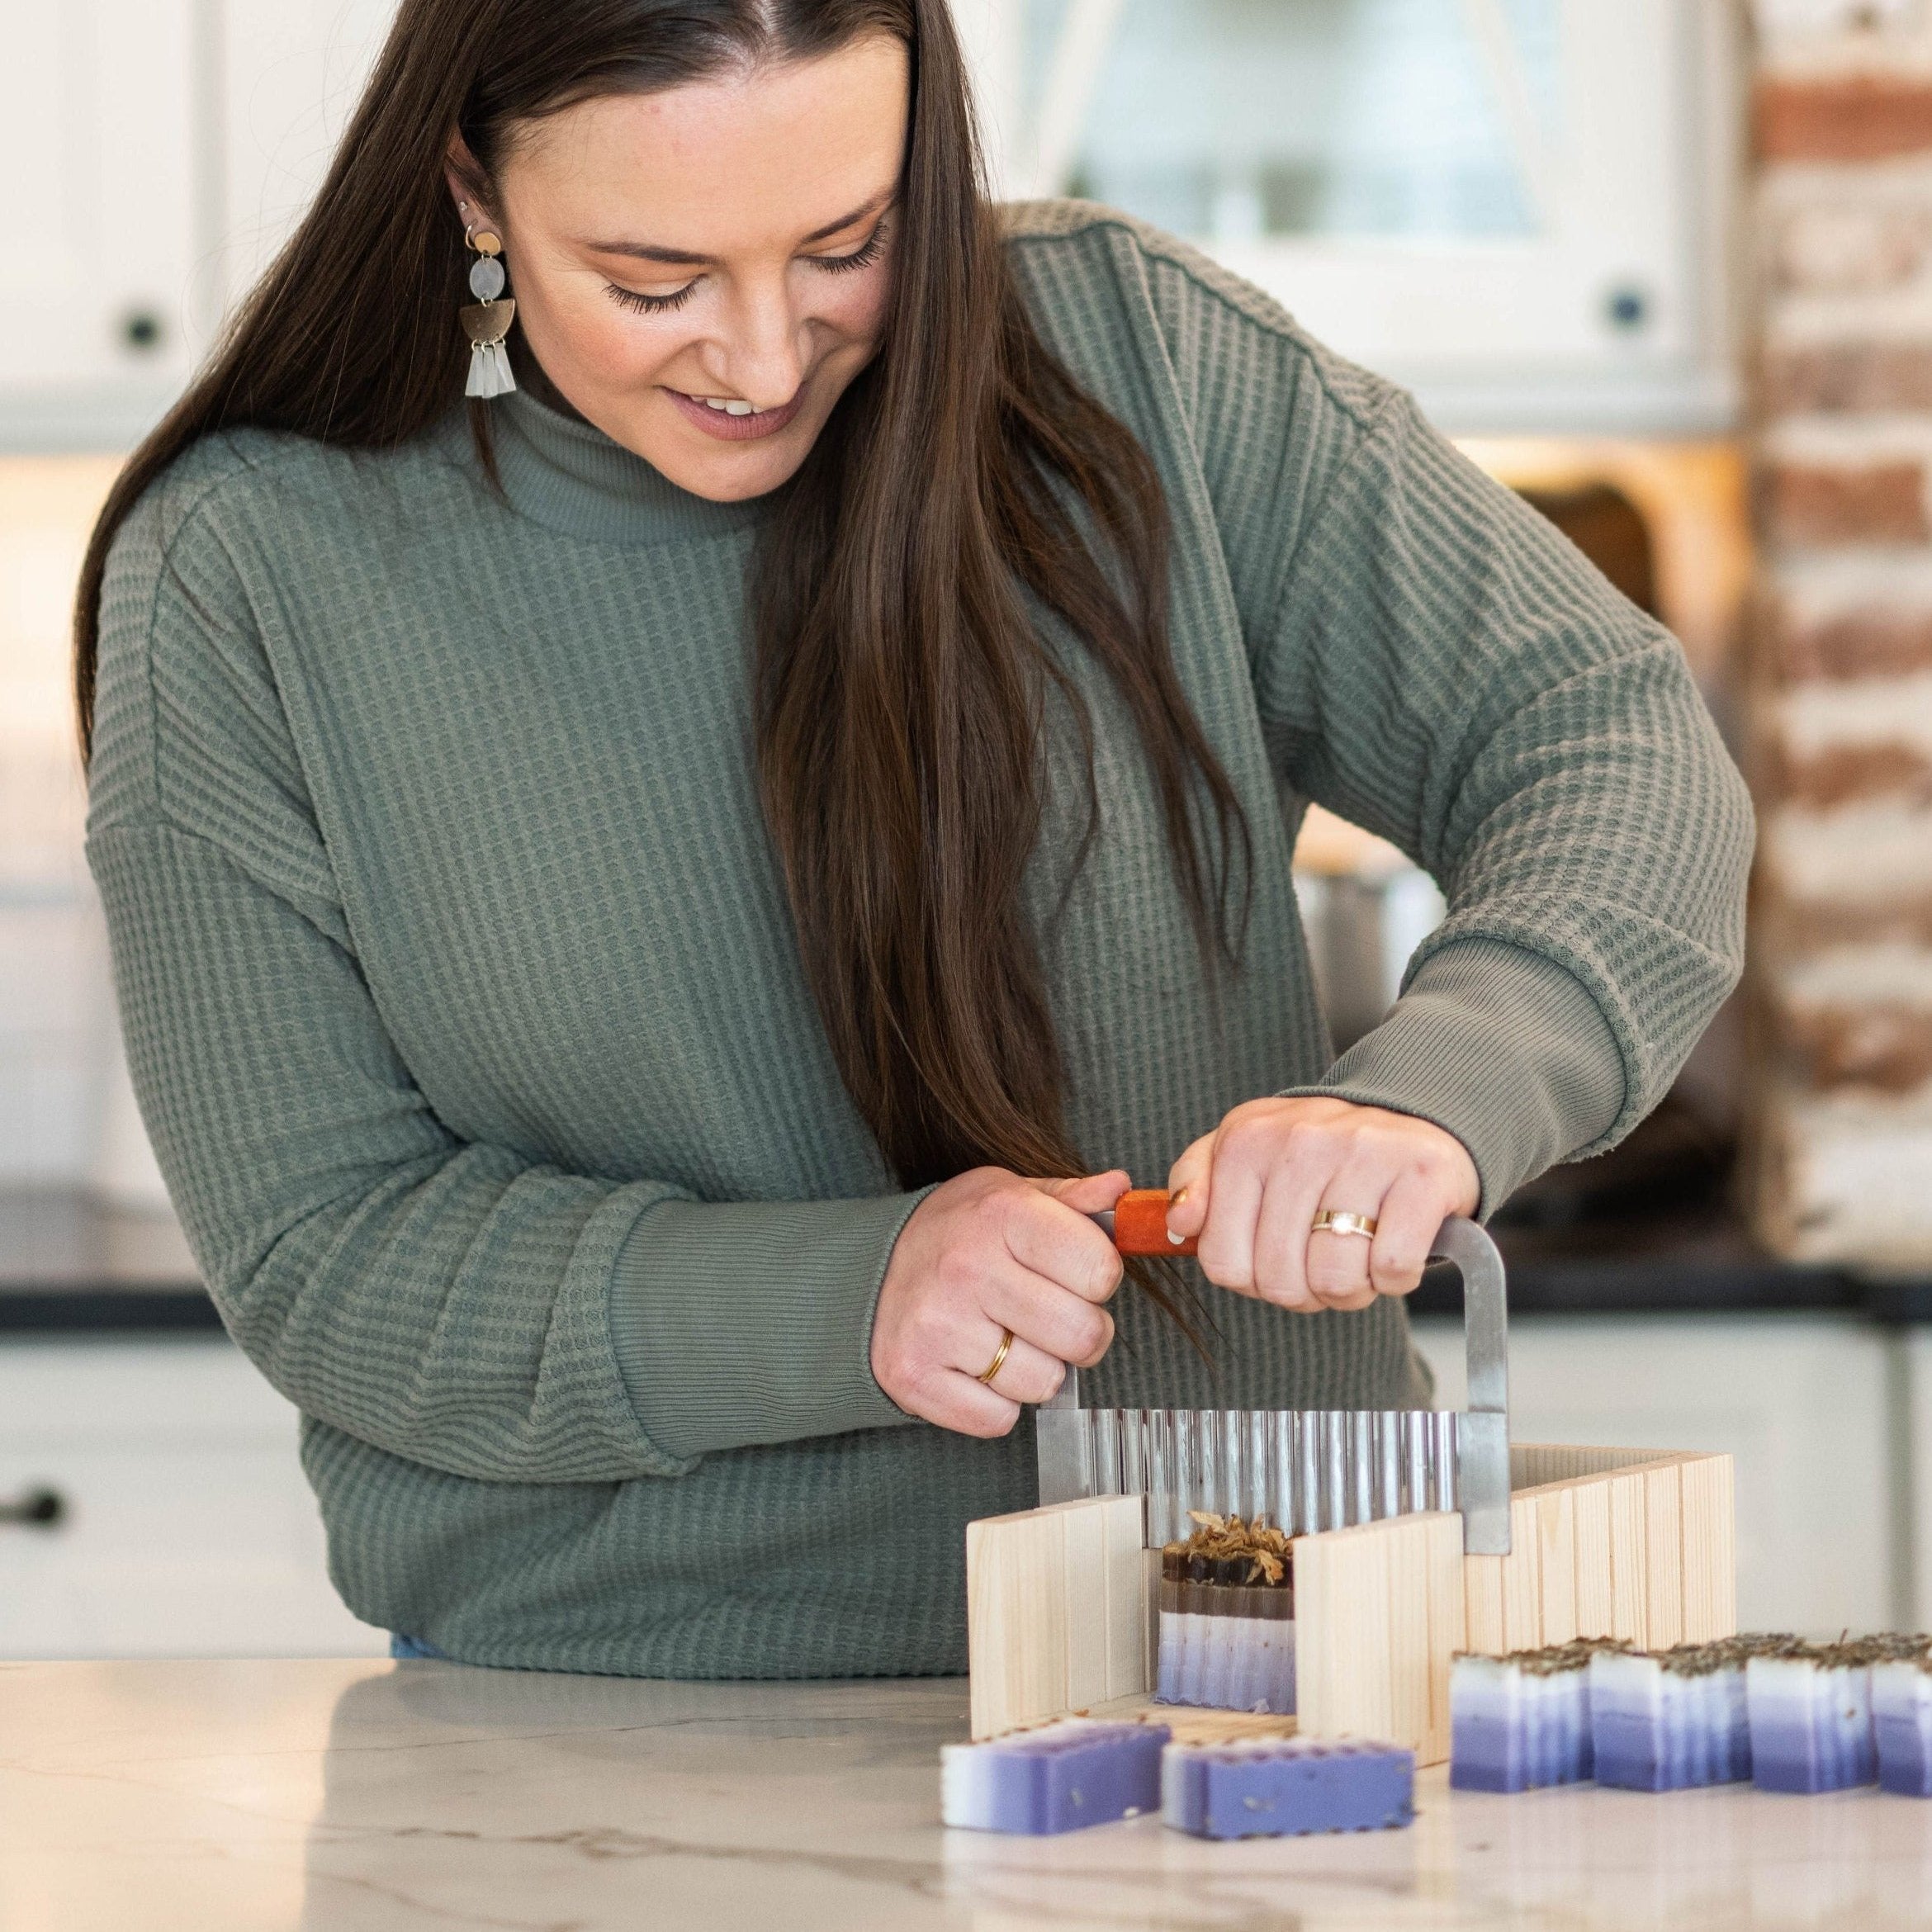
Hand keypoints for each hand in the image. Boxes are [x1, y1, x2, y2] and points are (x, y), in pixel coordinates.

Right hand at [871, 1168, 1127, 1437]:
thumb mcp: (1011, 1195)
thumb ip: (1073, 1199)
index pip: (1101, 1270)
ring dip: (1037, 1370)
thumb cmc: (956, 1234)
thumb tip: (1122, 1192)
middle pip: (1083, 1335)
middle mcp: (968, 1268)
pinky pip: (1000, 1419)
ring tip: (1007, 1339)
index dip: (1099, 1278)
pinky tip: (977, 1367)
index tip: (1076, 1275)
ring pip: (1045, 1384)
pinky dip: (997, 1404)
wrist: (866, 1272)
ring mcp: (938, 1326)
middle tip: (1055, 1319)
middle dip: (1082, 1334)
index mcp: (1001, 1214)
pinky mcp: (914, 1377)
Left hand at [1164, 1098, 1478, 1312]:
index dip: (1252, 1280)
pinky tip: (1394, 1246)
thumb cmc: (1322, 1155)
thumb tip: (1182, 1221)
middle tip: (1322, 1261)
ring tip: (1358, 1256)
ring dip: (1350, 1289)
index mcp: (1247, 1140)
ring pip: (1334, 1279)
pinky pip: (1392, 1268)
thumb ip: (1197, 1184)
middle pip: (1279, 1279)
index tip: (1274, 1258)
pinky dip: (1394, 1278)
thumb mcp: (1246, 1154)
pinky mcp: (1420, 1173)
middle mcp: (1301, 1139)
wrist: (1414, 1122)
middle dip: (1303, 1291)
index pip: (1222, 1261)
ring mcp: (1363, 1152)